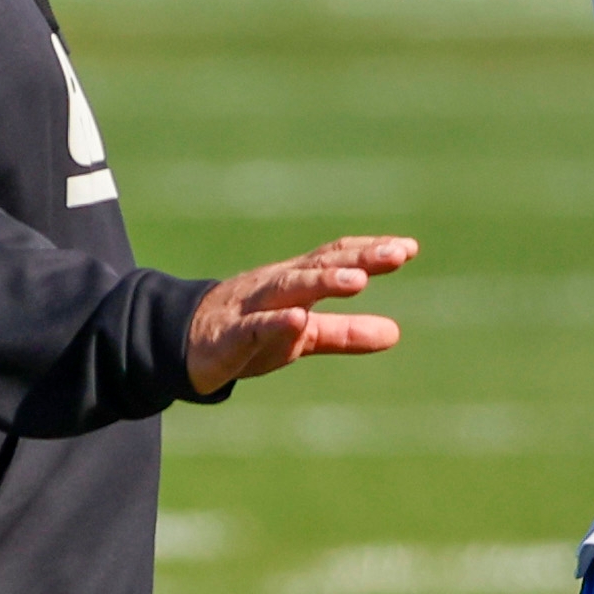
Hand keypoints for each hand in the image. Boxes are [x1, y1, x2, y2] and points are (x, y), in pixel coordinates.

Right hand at [185, 235, 414, 395]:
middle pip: (321, 265)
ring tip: (358, 282)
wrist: (185, 345)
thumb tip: (395, 333)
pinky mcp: (231, 335)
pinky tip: (298, 320)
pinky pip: (254, 326)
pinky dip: (276, 323)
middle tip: (397, 254)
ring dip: (324, 282)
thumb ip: (346, 333)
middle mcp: (278, 285)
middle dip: (359, 259)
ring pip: (290, 288)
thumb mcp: (305, 334)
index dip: (371, 251)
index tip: (408, 248)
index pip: (337, 257)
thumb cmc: (251, 331)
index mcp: (298, 281)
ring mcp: (253, 307)